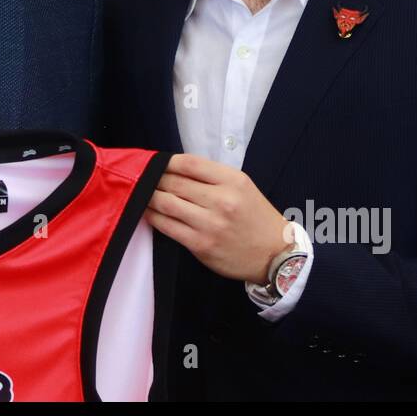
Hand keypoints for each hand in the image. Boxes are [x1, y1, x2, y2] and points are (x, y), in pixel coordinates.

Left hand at [146, 153, 294, 282]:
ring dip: (148, 197)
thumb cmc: (256, 217)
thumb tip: (176, 168)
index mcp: (233, 181)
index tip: (157, 162)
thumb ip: (212, 176)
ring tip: (141, 193)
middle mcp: (221, 200)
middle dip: (154, 179)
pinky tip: (148, 212)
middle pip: (174, 182)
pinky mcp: (200, 245)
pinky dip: (153, 217)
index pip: (189, 163)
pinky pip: (167, 227)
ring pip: (166, 203)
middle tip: (143, 178)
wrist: (275, 254)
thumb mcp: (242, 187)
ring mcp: (210, 224)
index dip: (167, 161)